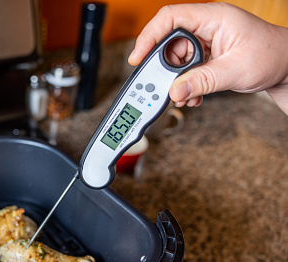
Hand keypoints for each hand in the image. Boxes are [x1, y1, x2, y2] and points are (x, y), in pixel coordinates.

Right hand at [128, 3, 287, 114]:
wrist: (287, 68)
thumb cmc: (273, 57)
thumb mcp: (235, 70)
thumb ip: (202, 80)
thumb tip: (175, 90)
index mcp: (213, 18)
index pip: (170, 18)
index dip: (149, 36)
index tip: (138, 56)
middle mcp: (206, 27)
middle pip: (169, 43)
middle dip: (164, 67)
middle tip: (162, 86)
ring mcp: (205, 42)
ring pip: (175, 60)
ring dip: (176, 80)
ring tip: (185, 95)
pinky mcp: (206, 56)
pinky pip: (185, 69)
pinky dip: (185, 84)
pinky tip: (193, 94)